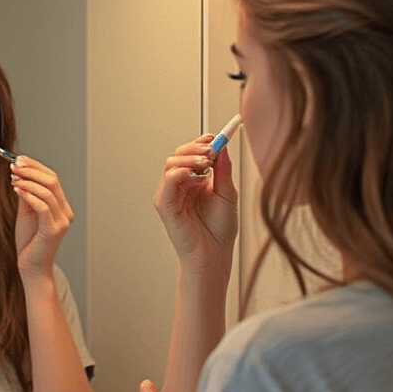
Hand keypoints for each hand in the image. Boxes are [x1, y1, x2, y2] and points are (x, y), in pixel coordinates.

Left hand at [12, 157, 73, 279]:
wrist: (31, 268)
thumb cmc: (29, 243)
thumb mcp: (26, 214)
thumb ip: (27, 196)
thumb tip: (20, 175)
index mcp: (62, 207)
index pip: (52, 179)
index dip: (36, 166)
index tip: (18, 159)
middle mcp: (65, 212)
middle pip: (52, 181)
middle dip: (32, 170)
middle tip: (14, 164)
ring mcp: (61, 221)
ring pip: (48, 191)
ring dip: (28, 180)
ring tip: (13, 177)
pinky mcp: (53, 230)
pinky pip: (43, 206)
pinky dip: (29, 194)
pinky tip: (17, 189)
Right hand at [154, 135, 237, 274]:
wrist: (214, 255)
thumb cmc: (219, 231)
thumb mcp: (228, 194)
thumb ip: (224, 170)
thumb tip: (223, 147)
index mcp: (195, 181)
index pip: (192, 153)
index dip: (203, 142)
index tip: (217, 136)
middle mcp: (180, 185)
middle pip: (179, 154)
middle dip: (196, 147)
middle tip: (212, 148)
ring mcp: (170, 194)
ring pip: (171, 163)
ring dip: (190, 157)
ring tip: (207, 162)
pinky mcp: (164, 205)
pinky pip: (168, 180)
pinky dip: (181, 172)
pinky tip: (197, 177)